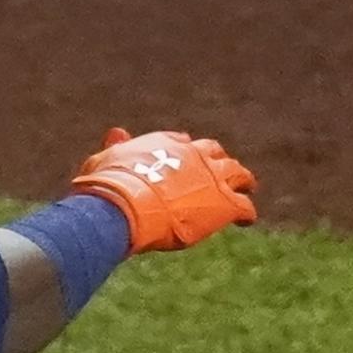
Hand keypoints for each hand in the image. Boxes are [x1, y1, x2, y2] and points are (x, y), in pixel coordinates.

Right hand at [70, 128, 257, 251]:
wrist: (126, 205)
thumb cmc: (109, 186)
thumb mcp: (106, 160)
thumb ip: (116, 148)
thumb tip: (116, 132)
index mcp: (165, 144)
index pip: (181, 142)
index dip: (185, 151)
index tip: (186, 158)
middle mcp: (192, 154)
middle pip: (213, 152)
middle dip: (217, 160)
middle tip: (222, 169)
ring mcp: (211, 177)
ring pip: (236, 173)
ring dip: (241, 179)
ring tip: (247, 187)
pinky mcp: (223, 202)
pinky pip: (243, 206)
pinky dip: (246, 212)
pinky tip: (246, 220)